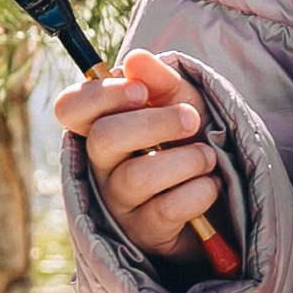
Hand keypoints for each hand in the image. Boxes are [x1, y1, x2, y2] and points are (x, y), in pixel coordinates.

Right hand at [54, 48, 220, 263]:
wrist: (223, 199)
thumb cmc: (189, 143)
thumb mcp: (182, 103)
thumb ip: (161, 81)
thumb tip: (137, 59)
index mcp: (101, 127)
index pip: (69, 108)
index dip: (99, 95)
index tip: (140, 91)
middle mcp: (100, 166)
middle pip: (104, 138)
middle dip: (156, 123)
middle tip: (192, 120)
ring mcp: (119, 203)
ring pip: (136, 177)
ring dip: (185, 160)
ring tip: (208, 158)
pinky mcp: (144, 234)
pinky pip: (166, 210)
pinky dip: (198, 192)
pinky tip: (210, 185)